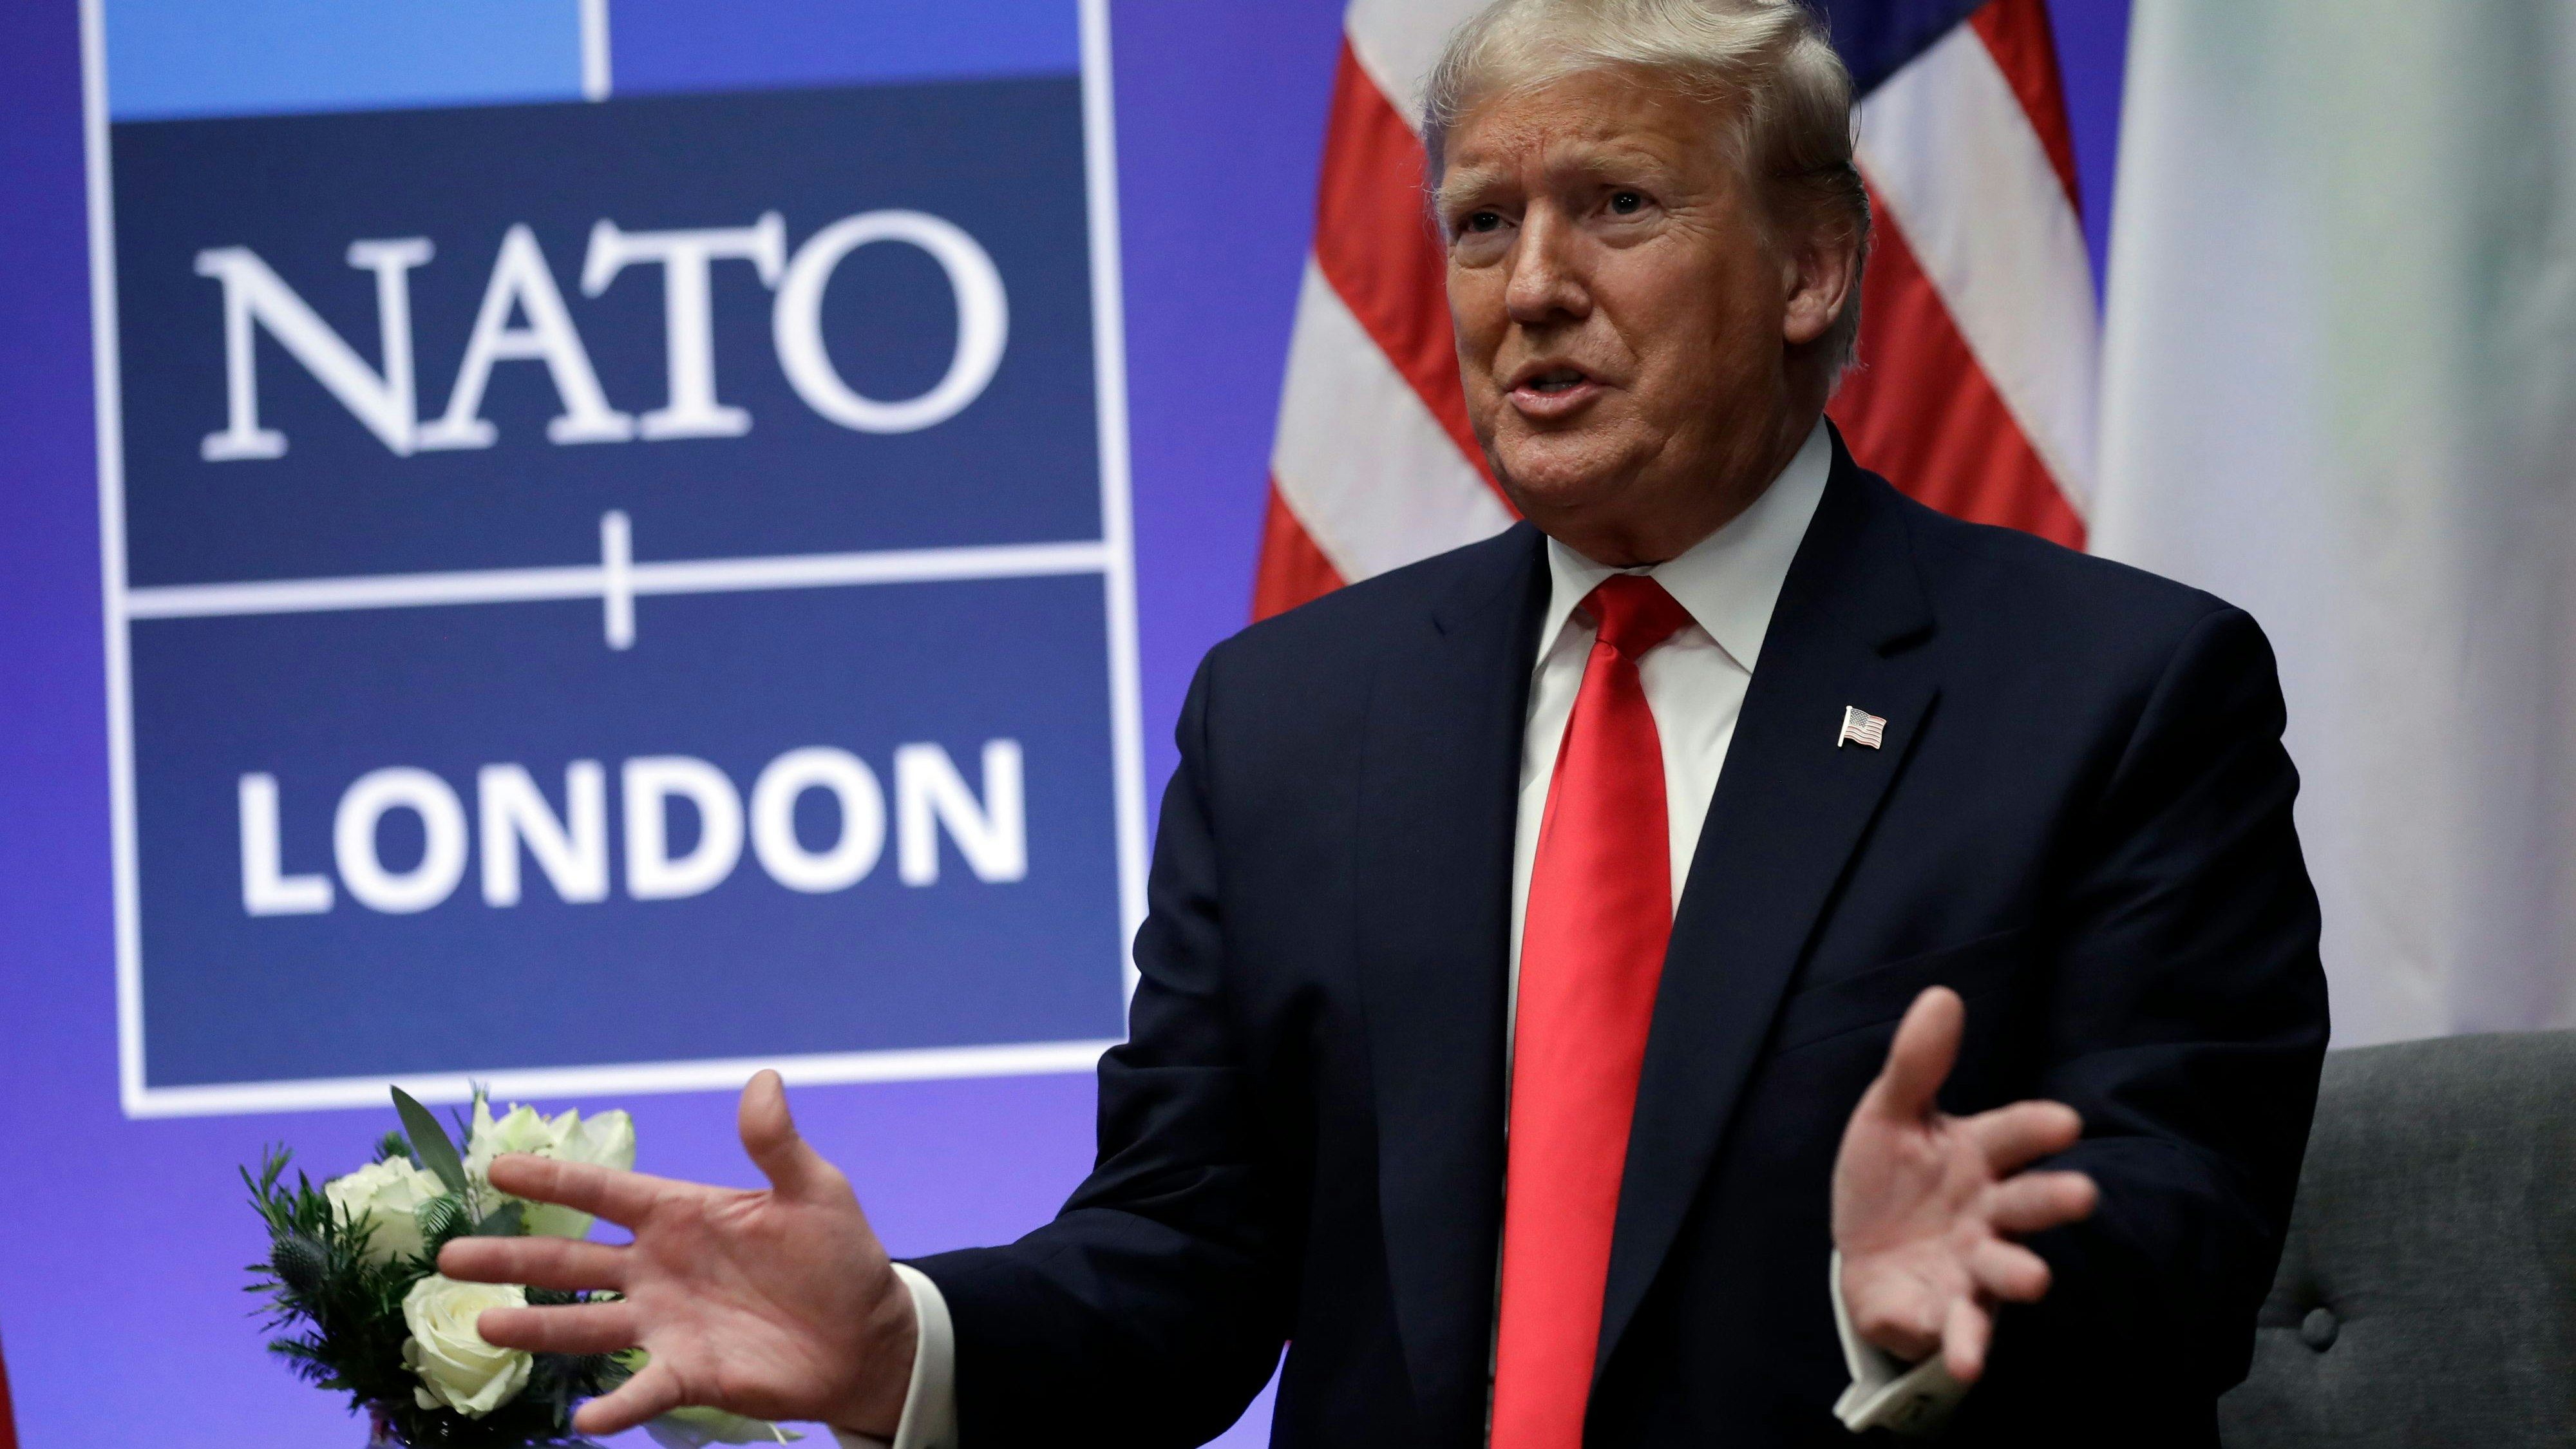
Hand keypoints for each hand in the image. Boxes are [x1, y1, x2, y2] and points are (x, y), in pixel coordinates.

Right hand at [437, 1071, 917, 1437]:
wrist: (868, 1335)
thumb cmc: (838, 1257)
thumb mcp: (814, 1191)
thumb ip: (777, 1143)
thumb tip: (765, 1080)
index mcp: (681, 1216)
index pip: (604, 1194)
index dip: (552, 1180)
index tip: (496, 1168)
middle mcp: (658, 1268)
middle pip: (570, 1261)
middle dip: (510, 1256)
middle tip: (448, 1256)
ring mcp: (666, 1323)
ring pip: (583, 1325)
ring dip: (535, 1326)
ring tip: (483, 1323)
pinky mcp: (687, 1372)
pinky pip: (640, 1389)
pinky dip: (611, 1406)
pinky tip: (582, 1420)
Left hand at [1831, 987, 2097, 1383]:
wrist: (1863, 1251)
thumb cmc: (1892, 1178)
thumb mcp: (1890, 1115)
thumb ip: (1916, 1064)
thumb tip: (1942, 993)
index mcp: (1977, 1157)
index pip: (2012, 1136)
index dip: (2036, 1128)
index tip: (2063, 1122)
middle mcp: (1988, 1214)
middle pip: (2025, 1204)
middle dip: (2052, 1199)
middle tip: (2082, 1195)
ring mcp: (1972, 1267)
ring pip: (2003, 1271)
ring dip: (2019, 1274)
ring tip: (2035, 1280)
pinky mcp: (1946, 1313)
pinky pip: (1958, 1329)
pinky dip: (1964, 1344)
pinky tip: (1967, 1360)